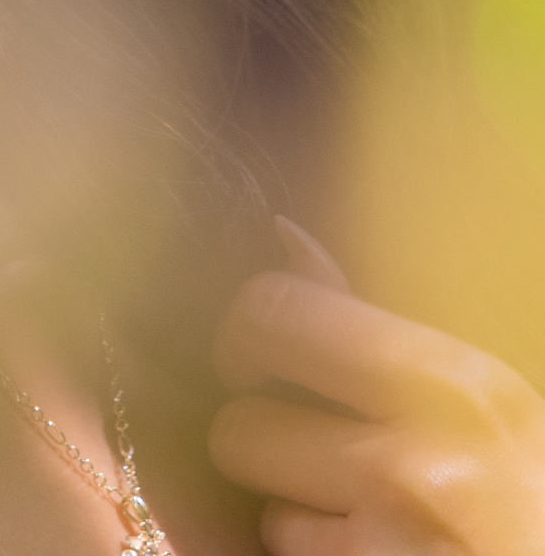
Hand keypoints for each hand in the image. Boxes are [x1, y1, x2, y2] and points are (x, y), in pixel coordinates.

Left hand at [207, 217, 544, 553]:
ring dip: (288, 503)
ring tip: (359, 511)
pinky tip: (368, 552)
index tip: (262, 357)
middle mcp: (421, 465)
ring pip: (259, 503)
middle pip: (239, 417)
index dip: (248, 332)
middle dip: (256, 428)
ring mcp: (392, 543)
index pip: (275, 309)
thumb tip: (284, 233)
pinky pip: (282, 550)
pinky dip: (309, 553)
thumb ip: (376, 327)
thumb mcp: (479, 405)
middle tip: (303, 439)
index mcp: (454, 389)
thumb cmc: (524, 496)